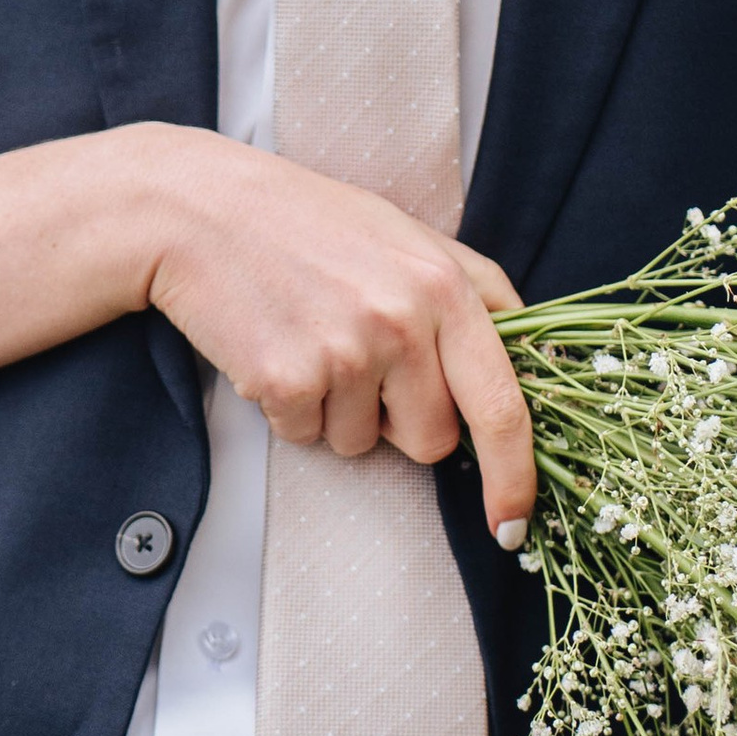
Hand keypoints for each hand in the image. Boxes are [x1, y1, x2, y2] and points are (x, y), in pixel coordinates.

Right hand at [130, 128, 535, 541]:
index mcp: (446, 287)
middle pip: (432, 441)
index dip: (515, 478)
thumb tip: (535, 360)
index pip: (503, 407)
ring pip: (363, 444)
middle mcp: (403, 322)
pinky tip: (275, 347)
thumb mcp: (410, 235)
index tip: (513, 525)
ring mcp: (344, 353)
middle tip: (360, 360)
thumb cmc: (310, 222)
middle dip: (400, 423)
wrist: (201, 210)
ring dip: (337, 412)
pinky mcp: (287, 379)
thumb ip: (476, 291)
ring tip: (310, 340)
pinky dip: (290, 408)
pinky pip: (305, 437)